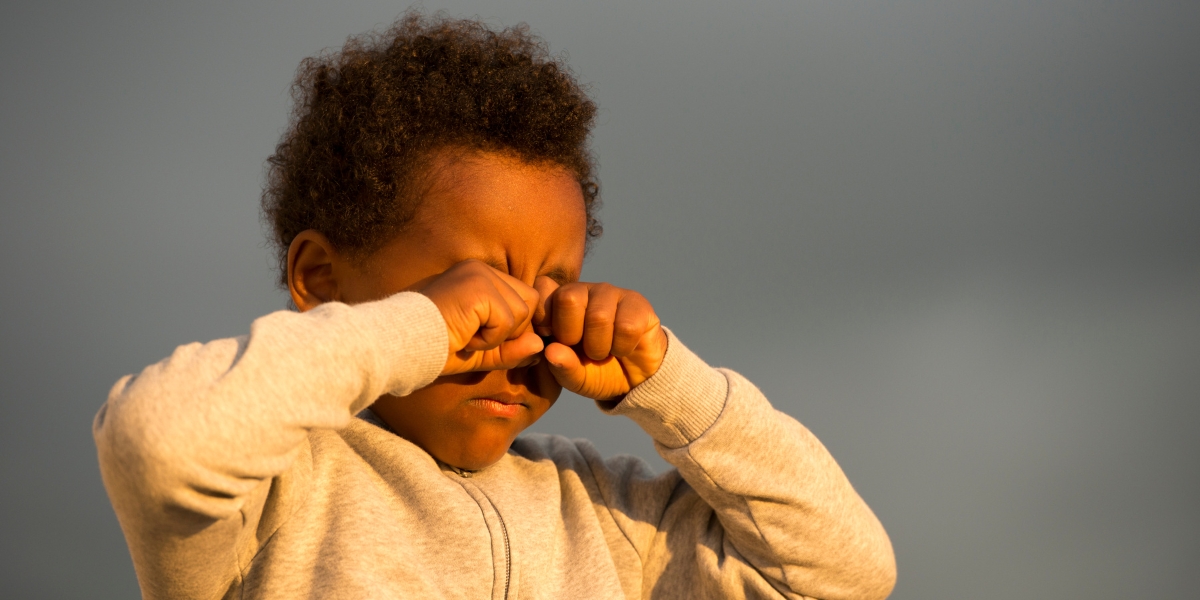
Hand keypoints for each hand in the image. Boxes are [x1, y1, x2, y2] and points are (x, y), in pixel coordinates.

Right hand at [415, 260, 543, 374]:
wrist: (401, 346)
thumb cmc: (435, 349)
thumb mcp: (481, 352)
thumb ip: (511, 348)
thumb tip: (540, 345)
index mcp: (480, 277)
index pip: (523, 300)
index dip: (513, 328)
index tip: (483, 341)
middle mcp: (482, 270)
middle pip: (529, 303)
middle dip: (510, 331)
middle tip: (475, 339)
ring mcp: (480, 275)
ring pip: (521, 313)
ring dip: (498, 337)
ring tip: (466, 337)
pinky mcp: (478, 288)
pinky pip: (507, 320)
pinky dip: (489, 339)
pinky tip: (464, 337)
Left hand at [533, 278, 667, 399]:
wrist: (634, 380)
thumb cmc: (596, 371)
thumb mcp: (574, 376)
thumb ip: (561, 366)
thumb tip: (551, 352)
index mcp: (559, 301)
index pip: (542, 288)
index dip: (544, 318)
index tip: (554, 342)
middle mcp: (584, 291)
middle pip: (568, 298)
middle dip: (572, 335)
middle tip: (581, 350)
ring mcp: (612, 293)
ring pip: (599, 316)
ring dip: (600, 347)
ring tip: (604, 353)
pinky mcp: (637, 303)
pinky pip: (626, 327)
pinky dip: (623, 348)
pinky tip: (624, 348)